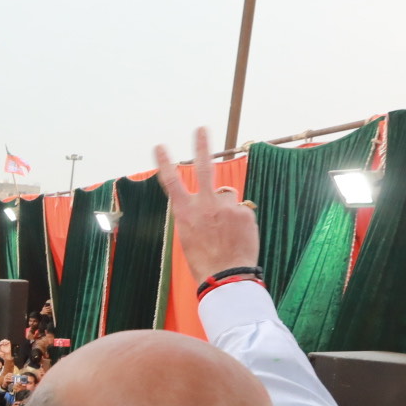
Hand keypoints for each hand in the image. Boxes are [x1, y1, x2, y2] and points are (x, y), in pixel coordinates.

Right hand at [154, 127, 258, 280]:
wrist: (225, 276)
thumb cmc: (203, 261)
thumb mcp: (189, 236)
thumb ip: (198, 214)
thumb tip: (213, 202)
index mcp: (185, 212)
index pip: (171, 182)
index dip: (165, 162)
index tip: (160, 146)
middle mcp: (205, 204)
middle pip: (205, 168)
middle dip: (202, 146)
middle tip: (201, 129)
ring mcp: (227, 207)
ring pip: (228, 197)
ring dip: (227, 208)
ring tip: (228, 230)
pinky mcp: (245, 213)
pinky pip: (242, 211)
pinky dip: (240, 222)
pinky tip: (238, 237)